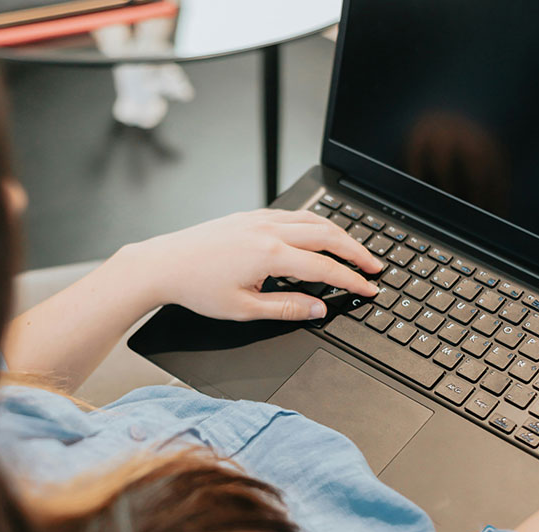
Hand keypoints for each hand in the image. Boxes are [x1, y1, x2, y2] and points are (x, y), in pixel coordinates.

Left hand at [130, 208, 382, 321]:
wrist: (164, 264)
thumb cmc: (197, 287)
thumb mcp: (244, 308)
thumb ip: (286, 308)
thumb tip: (318, 309)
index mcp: (270, 254)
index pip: (325, 267)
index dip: (351, 280)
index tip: (368, 288)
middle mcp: (269, 230)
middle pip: (327, 235)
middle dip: (356, 251)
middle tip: (374, 266)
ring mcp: (259, 219)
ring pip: (312, 220)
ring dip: (338, 233)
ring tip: (354, 249)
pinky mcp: (250, 216)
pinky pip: (292, 214)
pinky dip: (313, 223)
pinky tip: (317, 233)